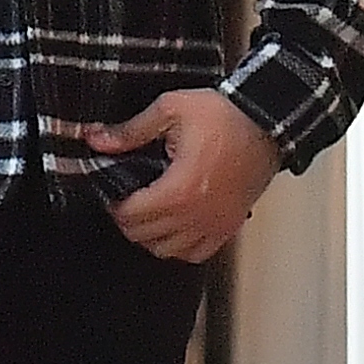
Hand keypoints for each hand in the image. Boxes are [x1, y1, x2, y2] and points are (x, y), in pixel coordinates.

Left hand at [85, 89, 281, 261]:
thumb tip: (96, 139)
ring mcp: (217, 223)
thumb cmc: (224, 115)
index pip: (131, 216)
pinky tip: (174, 226)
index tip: (110, 191)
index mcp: (179, 189)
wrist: (267, 121)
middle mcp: (198, 214)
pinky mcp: (231, 224)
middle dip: (128, 221)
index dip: (113, 205)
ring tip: (146, 214)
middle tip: (123, 200)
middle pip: (146, 237)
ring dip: (152, 237)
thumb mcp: (170, 110)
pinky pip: (199, 253)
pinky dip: (181, 246)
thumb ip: (130, 131)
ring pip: (170, 251)